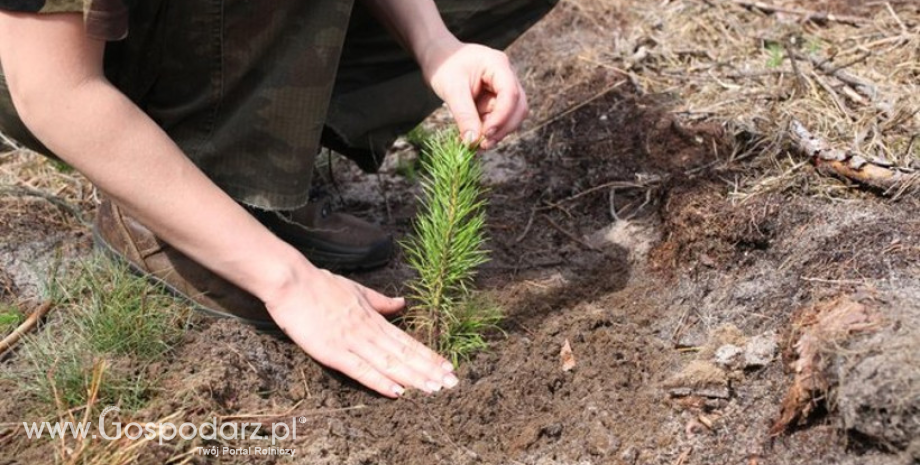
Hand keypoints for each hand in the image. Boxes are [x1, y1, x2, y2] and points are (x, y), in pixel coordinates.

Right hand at [264, 267, 456, 397]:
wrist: (292, 282)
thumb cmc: (321, 285)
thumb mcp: (357, 290)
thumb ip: (380, 301)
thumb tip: (402, 304)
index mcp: (373, 317)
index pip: (407, 340)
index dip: (429, 355)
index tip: (448, 366)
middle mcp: (368, 331)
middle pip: (404, 354)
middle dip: (429, 369)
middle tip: (452, 383)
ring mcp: (351, 341)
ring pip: (389, 362)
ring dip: (413, 377)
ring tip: (435, 389)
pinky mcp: (333, 351)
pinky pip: (361, 370)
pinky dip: (380, 381)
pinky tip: (398, 391)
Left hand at [420, 37, 527, 149]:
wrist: (438, 58)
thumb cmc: (444, 66)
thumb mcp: (451, 90)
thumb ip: (464, 115)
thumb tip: (473, 141)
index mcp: (498, 65)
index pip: (510, 94)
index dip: (502, 117)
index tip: (486, 134)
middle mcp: (507, 76)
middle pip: (518, 107)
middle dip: (503, 128)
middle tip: (483, 144)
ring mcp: (503, 89)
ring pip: (511, 116)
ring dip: (497, 132)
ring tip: (475, 143)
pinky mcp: (496, 100)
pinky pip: (499, 119)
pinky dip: (489, 130)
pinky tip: (473, 137)